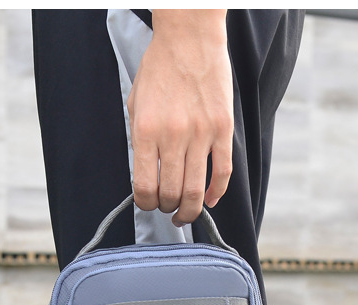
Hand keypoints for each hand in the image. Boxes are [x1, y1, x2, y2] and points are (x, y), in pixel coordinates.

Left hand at [127, 10, 232, 226]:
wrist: (189, 37)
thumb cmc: (160, 68)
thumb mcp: (135, 104)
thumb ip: (138, 140)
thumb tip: (145, 175)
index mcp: (146, 130)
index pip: (144, 186)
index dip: (145, 204)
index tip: (148, 204)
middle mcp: (173, 135)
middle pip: (170, 193)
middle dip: (167, 208)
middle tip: (167, 208)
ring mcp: (200, 133)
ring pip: (195, 190)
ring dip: (189, 209)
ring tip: (185, 213)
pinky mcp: (222, 129)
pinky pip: (222, 172)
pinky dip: (216, 193)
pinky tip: (209, 200)